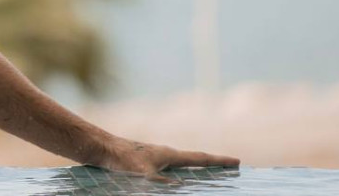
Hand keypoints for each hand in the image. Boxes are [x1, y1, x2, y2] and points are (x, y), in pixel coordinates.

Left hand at [97, 136, 240, 182]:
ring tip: (207, 177)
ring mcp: (155, 158)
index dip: (219, 161)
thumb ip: (161, 183)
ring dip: (195, 170)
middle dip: (211, 165)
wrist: (101, 149)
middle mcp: (165, 154)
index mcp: (169, 155)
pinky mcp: (146, 163)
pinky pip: (169, 170)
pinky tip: (176, 183)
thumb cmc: (121, 160)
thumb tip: (177, 189)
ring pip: (181, 165)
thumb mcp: (144, 174)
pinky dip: (178, 176)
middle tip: (228, 168)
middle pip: (194, 160)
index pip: (200, 158)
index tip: (237, 161)